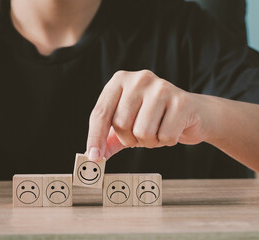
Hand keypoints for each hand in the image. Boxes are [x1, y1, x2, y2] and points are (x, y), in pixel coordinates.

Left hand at [86, 70, 212, 160]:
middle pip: (121, 124)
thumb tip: (91, 156)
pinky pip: (165, 136)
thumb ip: (108, 138)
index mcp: (120, 80)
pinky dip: (167, 141)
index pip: (100, 112)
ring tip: (157, 130)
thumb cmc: (154, 118)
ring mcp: (162, 88)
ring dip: (149, 141)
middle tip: (141, 134)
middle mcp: (139, 79)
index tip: (93, 157)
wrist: (192, 113)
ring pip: (142, 132)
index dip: (95, 137)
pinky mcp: (182, 101)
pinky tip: (172, 129)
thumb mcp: (126, 125)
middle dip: (130, 138)